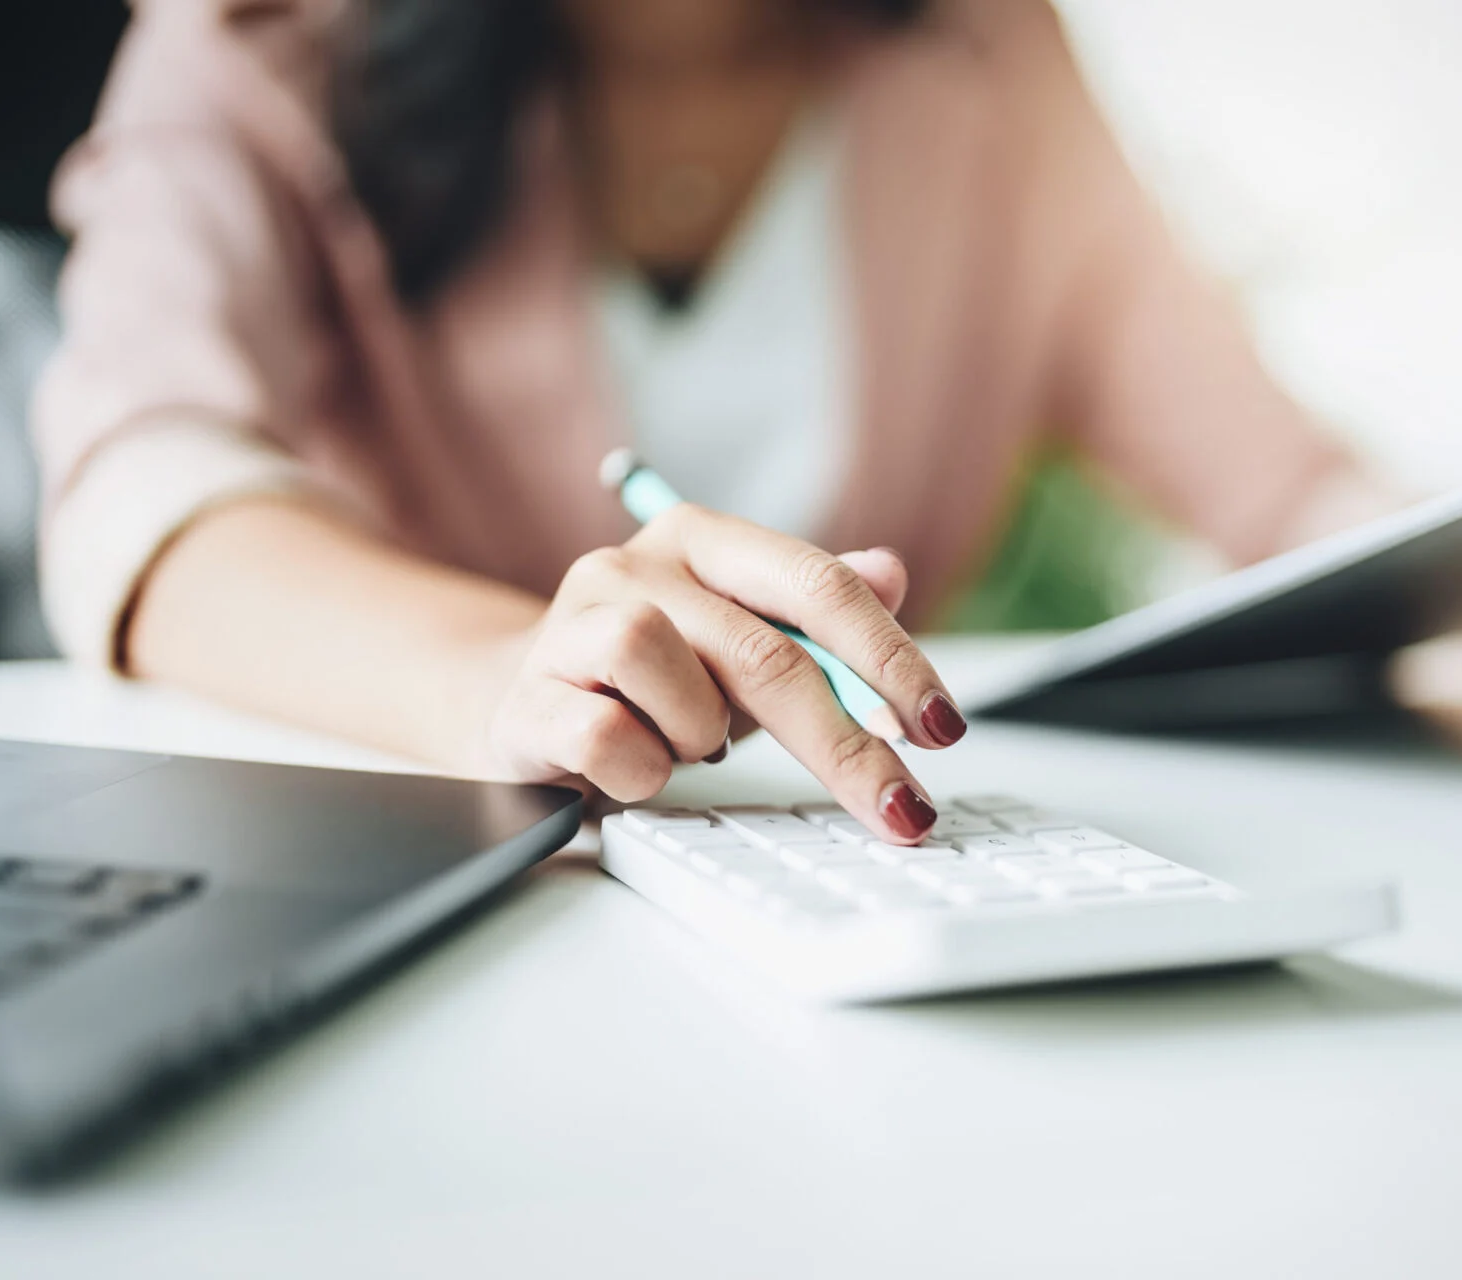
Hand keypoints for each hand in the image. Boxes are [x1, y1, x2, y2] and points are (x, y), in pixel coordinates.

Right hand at [473, 505, 966, 840]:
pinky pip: (612, 745)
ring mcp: (570, 627)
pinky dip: (644, 772)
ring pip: (684, 690)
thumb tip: (891, 573)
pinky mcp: (528, 699)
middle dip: (846, 743)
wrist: (518, 703)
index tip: (942, 726)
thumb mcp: (745, 639)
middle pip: (767, 653)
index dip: (891, 658)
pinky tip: (638, 767)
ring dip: (706, 737)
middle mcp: (633, 566)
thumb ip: (818, 613)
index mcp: (701, 538)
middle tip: (901, 805)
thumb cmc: (653, 678)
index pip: (818, 584)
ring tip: (690, 745)